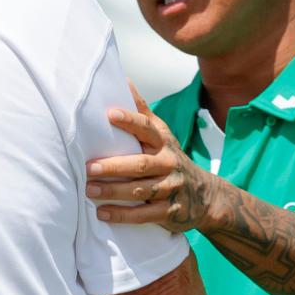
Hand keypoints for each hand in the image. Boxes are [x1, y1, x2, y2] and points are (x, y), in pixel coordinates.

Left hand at [86, 82, 219, 232]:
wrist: (205, 196)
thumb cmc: (170, 159)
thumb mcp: (161, 134)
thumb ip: (141, 112)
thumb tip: (123, 80)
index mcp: (163, 142)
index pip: (147, 129)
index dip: (130, 121)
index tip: (109, 114)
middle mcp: (168, 164)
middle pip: (140, 164)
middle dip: (114, 166)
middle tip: (89, 167)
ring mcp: (170, 188)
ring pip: (140, 190)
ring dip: (114, 191)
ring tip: (89, 190)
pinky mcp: (169, 212)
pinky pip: (144, 215)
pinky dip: (123, 215)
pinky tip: (102, 213)